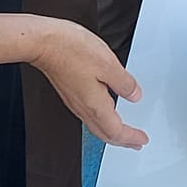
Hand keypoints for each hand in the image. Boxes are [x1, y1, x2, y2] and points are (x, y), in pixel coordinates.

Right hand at [29, 18, 147, 148]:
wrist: (44, 44)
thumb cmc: (71, 51)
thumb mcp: (108, 64)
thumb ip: (124, 82)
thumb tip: (134, 95)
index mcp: (96, 105)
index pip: (116, 131)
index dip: (131, 138)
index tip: (142, 140)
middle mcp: (83, 108)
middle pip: (105, 134)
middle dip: (122, 141)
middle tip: (135, 142)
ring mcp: (74, 101)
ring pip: (96, 126)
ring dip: (111, 132)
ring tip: (122, 131)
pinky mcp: (69, 92)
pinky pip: (88, 115)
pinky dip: (101, 120)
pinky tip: (104, 110)